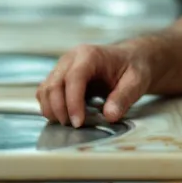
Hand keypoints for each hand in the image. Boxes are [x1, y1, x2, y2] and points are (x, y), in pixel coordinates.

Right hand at [36, 41, 160, 127]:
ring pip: (45, 90)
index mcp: (89, 55)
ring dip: (53, 110)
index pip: (74, 78)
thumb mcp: (136, 81)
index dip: (73, 102)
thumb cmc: (132, 67)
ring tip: (70, 123)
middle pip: (54, 85)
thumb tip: (109, 116)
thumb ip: (124, 97)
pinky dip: (50, 107)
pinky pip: (45, 93)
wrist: (129, 59)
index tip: (78, 123)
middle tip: (75, 127)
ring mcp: (62, 67)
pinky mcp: (58, 77)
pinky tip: (65, 117)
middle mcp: (71, 59)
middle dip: (60, 110)